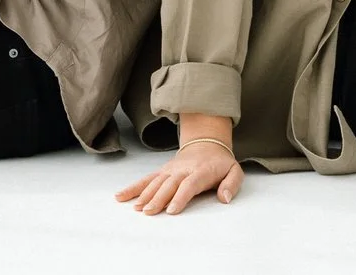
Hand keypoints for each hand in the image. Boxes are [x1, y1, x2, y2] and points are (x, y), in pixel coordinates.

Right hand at [114, 141, 241, 215]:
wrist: (207, 144)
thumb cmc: (221, 163)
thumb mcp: (235, 172)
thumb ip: (231, 185)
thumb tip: (224, 198)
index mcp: (201, 171)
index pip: (189, 184)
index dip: (180, 197)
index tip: (171, 210)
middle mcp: (183, 169)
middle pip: (169, 185)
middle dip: (158, 199)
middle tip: (149, 212)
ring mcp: (170, 170)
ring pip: (155, 182)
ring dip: (145, 194)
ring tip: (137, 208)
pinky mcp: (162, 171)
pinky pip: (146, 179)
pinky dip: (133, 187)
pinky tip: (121, 196)